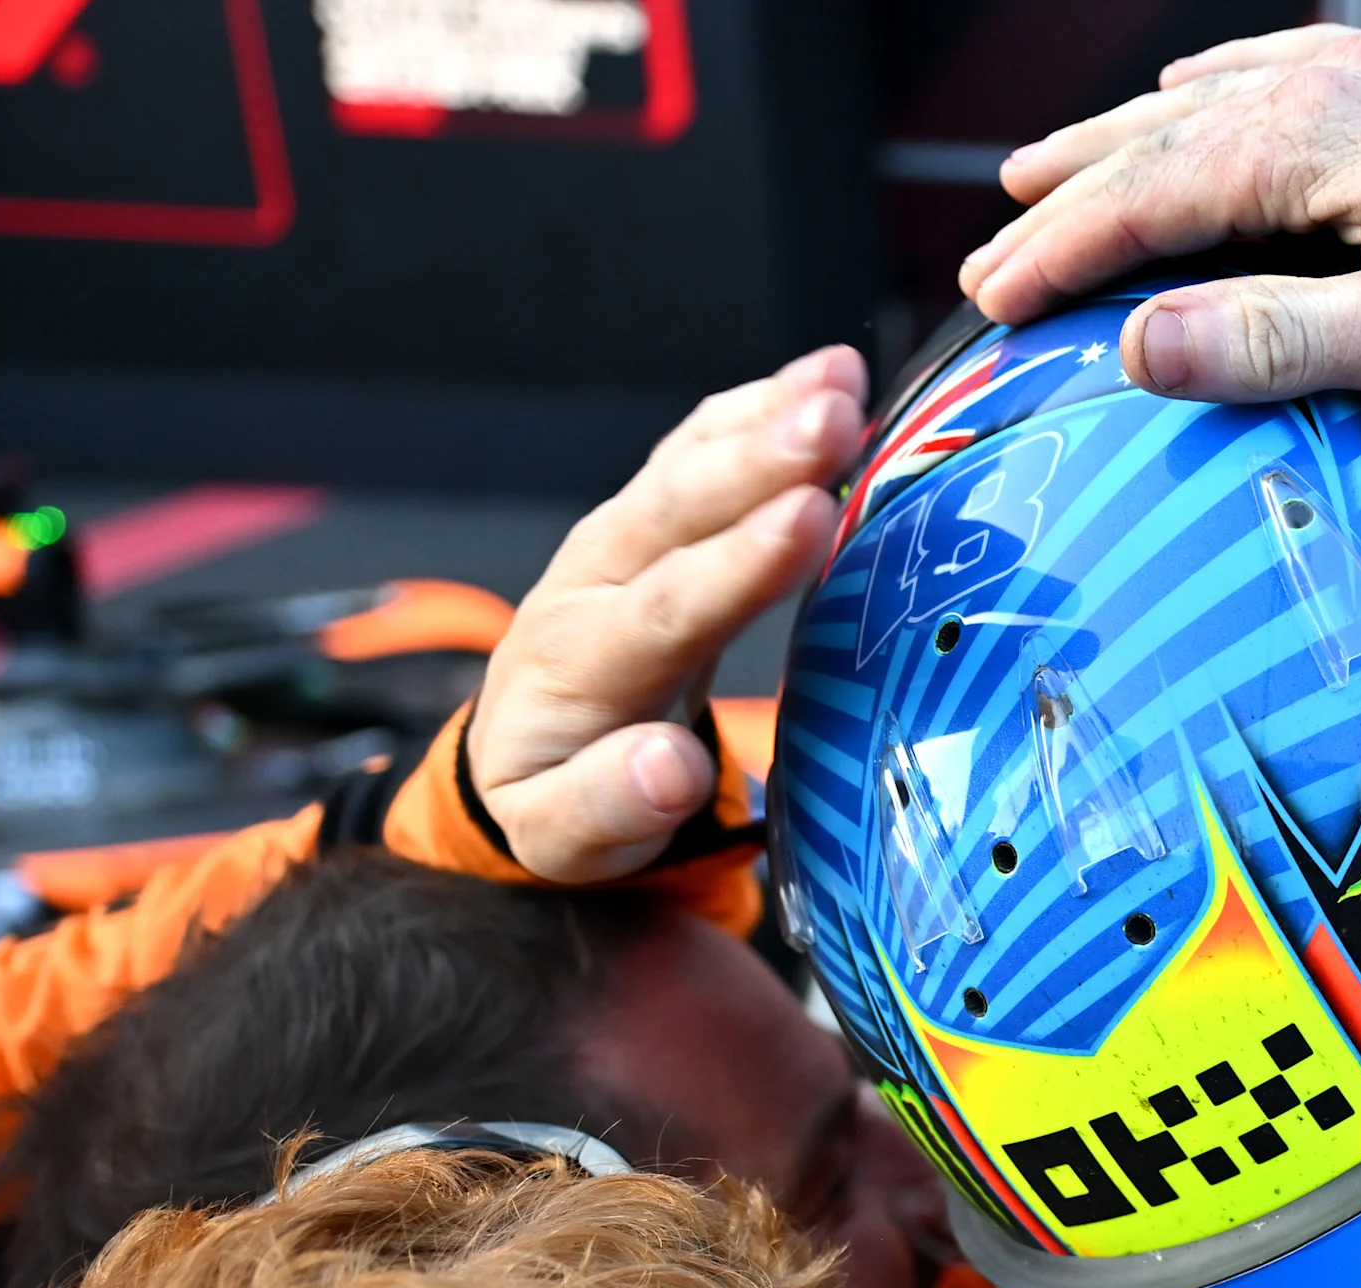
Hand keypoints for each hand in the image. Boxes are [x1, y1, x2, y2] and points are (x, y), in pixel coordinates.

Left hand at [470, 345, 865, 880]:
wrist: (516, 750)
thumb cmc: (556, 800)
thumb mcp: (564, 839)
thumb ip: (607, 807)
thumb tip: (673, 769)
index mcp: (578, 664)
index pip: (665, 608)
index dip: (736, 564)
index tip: (806, 519)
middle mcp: (593, 580)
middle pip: (675, 511)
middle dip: (758, 460)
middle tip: (837, 419)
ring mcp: (621, 539)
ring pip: (688, 464)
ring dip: (766, 415)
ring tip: (844, 380)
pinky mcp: (652, 518)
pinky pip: (700, 447)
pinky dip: (760, 405)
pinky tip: (829, 374)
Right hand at [960, 25, 1360, 570]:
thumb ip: (1273, 342)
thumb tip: (1137, 344)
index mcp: (1312, 136)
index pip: (1145, 197)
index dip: (1057, 253)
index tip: (988, 305)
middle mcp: (1337, 82)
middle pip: (1161, 139)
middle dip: (1067, 200)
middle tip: (986, 259)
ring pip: (1218, 97)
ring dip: (1129, 137)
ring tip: (1053, 171)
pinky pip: (1293, 68)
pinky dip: (1224, 88)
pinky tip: (1203, 92)